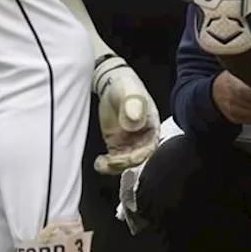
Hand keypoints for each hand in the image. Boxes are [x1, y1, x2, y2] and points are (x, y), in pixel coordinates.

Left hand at [93, 56, 161, 174]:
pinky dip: (106, 166)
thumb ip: (133, 106)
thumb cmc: (126, 87)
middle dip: (124, 163)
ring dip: (114, 167)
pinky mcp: (116, 145)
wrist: (112, 85)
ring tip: (102, 163)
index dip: (139, 155)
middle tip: (111, 161)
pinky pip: (113, 161)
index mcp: (152, 127)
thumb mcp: (131, 94)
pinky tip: (98, 162)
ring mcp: (129, 143)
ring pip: (125, 163)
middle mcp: (142, 138)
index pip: (149, 148)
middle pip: (137, 158)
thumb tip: (133, 121)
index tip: (126, 157)